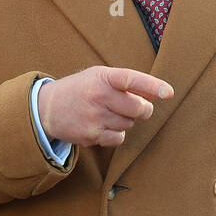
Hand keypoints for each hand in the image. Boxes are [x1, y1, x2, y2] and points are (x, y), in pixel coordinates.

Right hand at [36, 66, 173, 147]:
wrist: (46, 108)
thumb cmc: (82, 89)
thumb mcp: (100, 77)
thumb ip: (128, 84)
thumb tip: (157, 93)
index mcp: (103, 77)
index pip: (131, 79)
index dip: (152, 85)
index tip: (168, 93)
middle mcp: (98, 96)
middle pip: (139, 109)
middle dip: (143, 109)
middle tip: (133, 107)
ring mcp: (94, 117)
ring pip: (130, 124)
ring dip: (125, 121)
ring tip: (107, 113)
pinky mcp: (91, 135)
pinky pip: (119, 138)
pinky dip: (116, 134)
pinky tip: (102, 125)